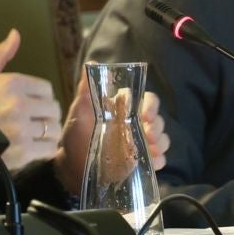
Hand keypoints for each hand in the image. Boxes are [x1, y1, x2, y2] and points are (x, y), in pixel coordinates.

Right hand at [0, 30, 61, 166]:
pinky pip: (49, 149)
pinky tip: (32, 147)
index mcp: (12, 83)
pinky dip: (44, 150)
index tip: (29, 105)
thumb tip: (15, 33)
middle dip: (44, 116)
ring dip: (46, 133)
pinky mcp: (23, 151)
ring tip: (32, 135)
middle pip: (53, 109)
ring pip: (54, 129)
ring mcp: (22, 129)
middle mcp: (19, 104)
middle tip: (31, 121)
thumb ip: (1, 54)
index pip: (46, 89)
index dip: (39, 98)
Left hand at [56, 74, 170, 192]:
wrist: (71, 171)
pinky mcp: (142, 163)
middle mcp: (134, 126)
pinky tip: (152, 163)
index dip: (151, 105)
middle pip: (158, 120)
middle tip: (148, 136)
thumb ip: (87, 91)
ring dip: (161, 143)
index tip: (146, 114)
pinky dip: (159, 160)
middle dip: (158, 127)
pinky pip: (160, 160)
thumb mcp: (78, 114)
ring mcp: (139, 144)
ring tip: (151, 151)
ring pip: (162, 139)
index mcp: (122, 111)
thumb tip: (93, 63)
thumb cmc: (74, 138)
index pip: (146, 100)